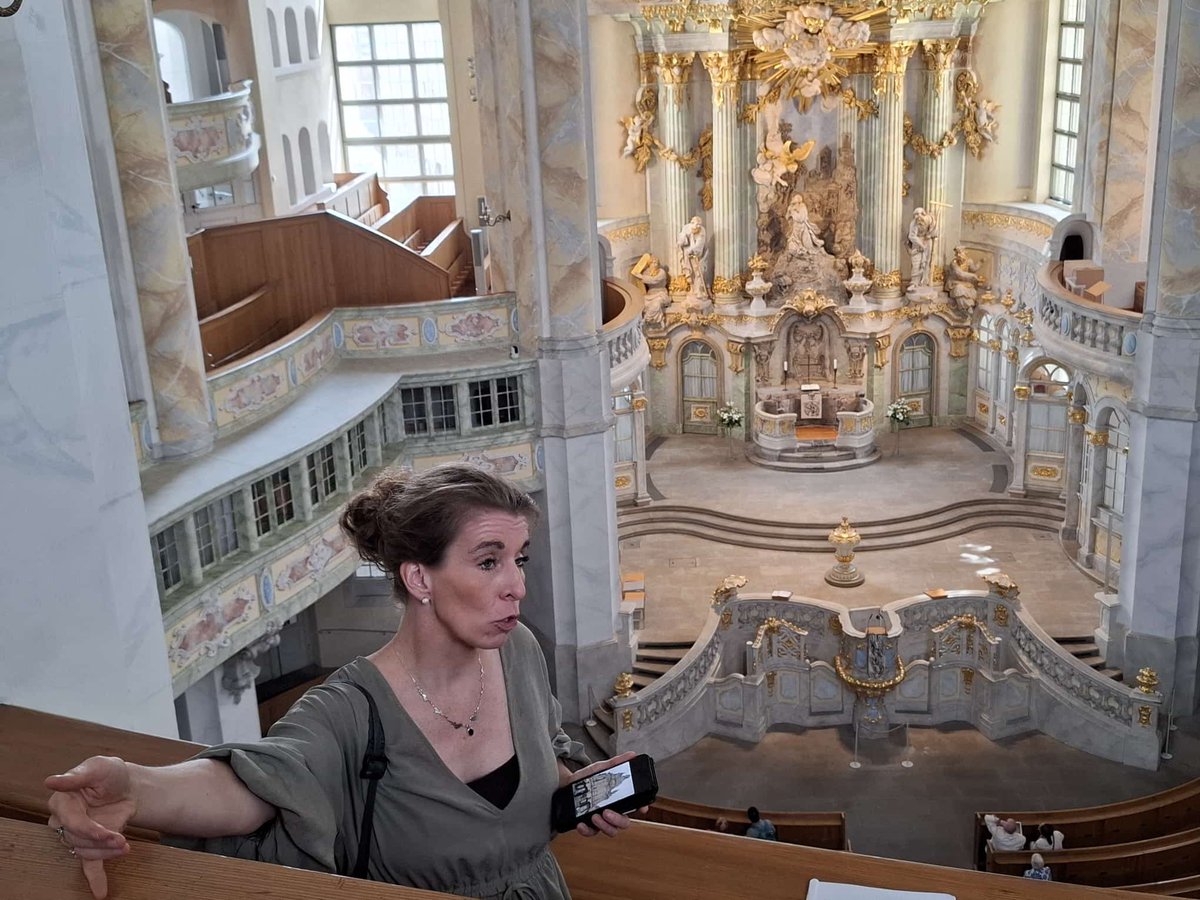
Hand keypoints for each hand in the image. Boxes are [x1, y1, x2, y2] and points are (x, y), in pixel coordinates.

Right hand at [45, 756, 137, 898]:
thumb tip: (50, 781)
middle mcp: (65, 820)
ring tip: (125, 846)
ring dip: (106, 852)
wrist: (129, 784)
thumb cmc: (110, 773)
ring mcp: (78, 834)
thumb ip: (76, 776)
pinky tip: (100, 891)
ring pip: (85, 851)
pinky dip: (95, 878)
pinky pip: (89, 863)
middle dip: (100, 842)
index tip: (108, 832)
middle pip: (76, 840)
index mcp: (62, 801)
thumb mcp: (97, 767)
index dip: (89, 829)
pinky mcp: (92, 843)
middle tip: (122, 841)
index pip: (71, 822)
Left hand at [568, 752, 648, 838]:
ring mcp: (601, 820)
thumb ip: (616, 763)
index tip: (642, 808)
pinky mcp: (588, 824)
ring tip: (595, 816)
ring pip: (611, 831)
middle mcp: (612, 811)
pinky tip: (581, 824)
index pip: (634, 806)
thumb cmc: (586, 778)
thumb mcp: (601, 769)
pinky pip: (591, 833)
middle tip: (607, 812)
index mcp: (618, 799)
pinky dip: (587, 830)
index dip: (641, 808)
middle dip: (618, 820)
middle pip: (624, 823)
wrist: (565, 783)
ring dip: (604, 826)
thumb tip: (632, 755)